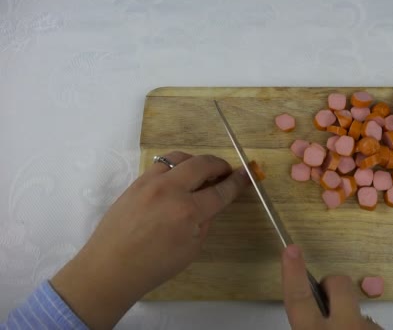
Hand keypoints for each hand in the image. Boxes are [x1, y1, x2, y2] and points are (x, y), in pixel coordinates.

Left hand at [51, 151, 249, 328]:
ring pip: (179, 158)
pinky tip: (178, 179)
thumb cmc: (154, 266)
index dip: (238, 181)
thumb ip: (204, 221)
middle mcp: (170, 190)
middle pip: (202, 164)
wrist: (110, 267)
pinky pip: (161, 165)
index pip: (221, 190)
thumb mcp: (191, 249)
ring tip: (201, 173)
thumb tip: (211, 202)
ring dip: (196, 162)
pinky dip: (175, 167)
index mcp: (188, 212)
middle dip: (219, 165)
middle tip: (226, 172)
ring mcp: (150, 182)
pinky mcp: (136, 182)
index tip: (248, 174)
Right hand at [281, 245, 381, 329]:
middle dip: (331, 283)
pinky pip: (371, 324)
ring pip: (358, 308)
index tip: (291, 249)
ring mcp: (368, 328)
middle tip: (325, 299)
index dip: (293, 273)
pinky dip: (362, 327)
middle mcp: (345, 325)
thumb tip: (304, 318)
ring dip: (350, 315)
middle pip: (339, 284)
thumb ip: (305, 327)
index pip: (299, 298)